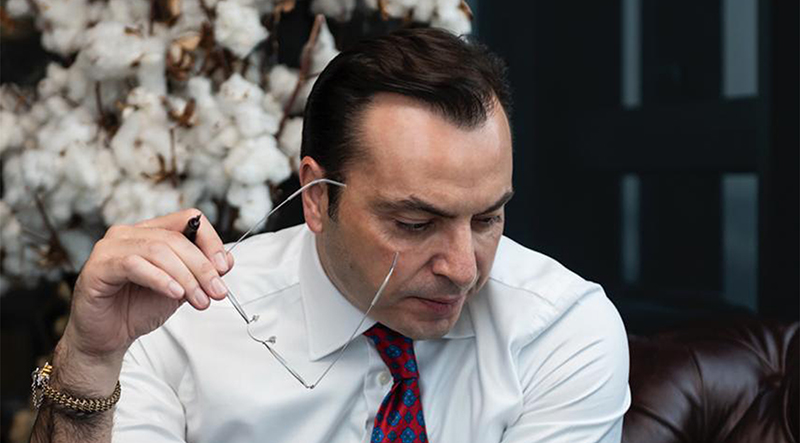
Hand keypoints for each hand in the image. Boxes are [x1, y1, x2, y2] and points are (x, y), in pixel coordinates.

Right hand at [62, 209, 233, 365]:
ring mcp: (111, 247)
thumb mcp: (180, 289)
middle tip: (217, 291)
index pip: (188, 220)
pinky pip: (134, 265)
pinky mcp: (98, 266)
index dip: (211, 241)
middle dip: (202, 267)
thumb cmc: (137, 309)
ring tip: (200, 300)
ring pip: (158, 251)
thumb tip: (227, 260)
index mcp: (150, 232)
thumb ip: (200, 273)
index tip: (224, 268)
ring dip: (186, 277)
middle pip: (175, 239)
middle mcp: (129, 234)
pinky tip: (175, 293)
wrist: (107, 338)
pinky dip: (160, 279)